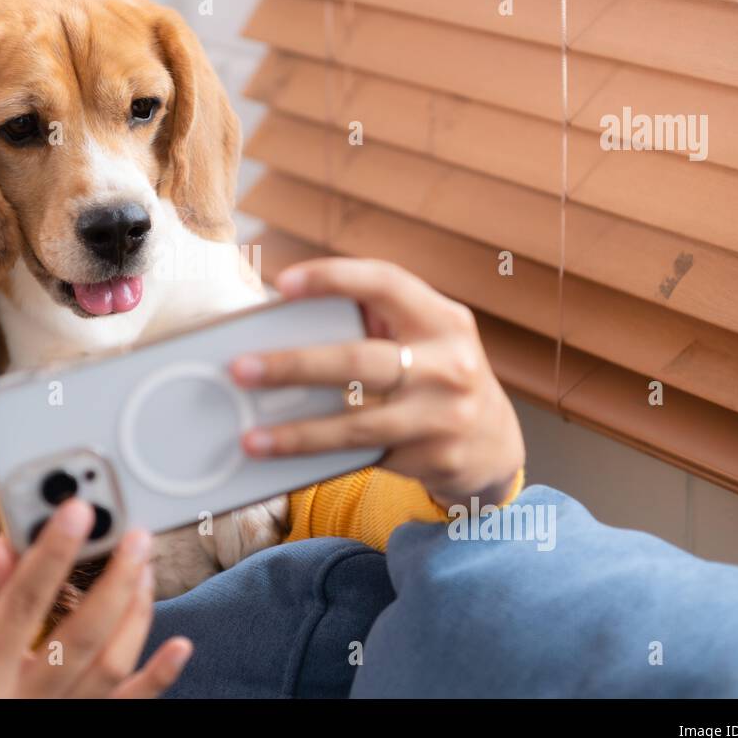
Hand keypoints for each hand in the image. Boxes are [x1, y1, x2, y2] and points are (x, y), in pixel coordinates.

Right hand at [0, 498, 192, 697]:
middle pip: (79, 637)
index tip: (78, 510)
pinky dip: (157, 678)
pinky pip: (125, 706)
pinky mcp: (75, 723)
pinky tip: (180, 645)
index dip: (53, 553)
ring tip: (144, 568)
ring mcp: (51, 717)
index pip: (22, 602)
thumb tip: (8, 544)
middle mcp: (18, 702)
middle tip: (135, 535)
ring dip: (136, 613)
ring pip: (109, 668)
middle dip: (115, 580)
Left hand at [227, 257, 524, 509]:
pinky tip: (282, 459)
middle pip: (359, 360)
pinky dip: (317, 459)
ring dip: (297, 432)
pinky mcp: (433, 458)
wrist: (495, 446)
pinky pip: (363, 457)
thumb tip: (283, 324)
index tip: (283, 284)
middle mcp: (449, 364)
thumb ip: (376, 323)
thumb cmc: (437, 376)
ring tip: (251, 436)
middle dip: (294, 364)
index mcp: (443, 319)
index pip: (386, 282)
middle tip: (242, 368)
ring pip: (357, 422)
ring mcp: (443, 416)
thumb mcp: (426, 339)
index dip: (334, 277)